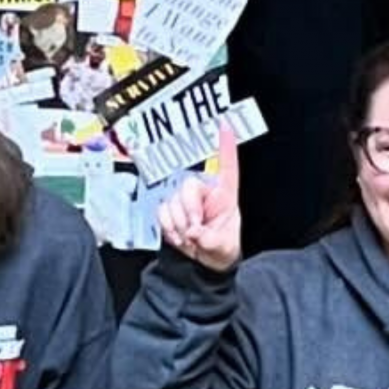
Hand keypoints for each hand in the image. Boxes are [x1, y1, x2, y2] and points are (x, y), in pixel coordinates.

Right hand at [157, 122, 242, 272]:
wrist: (203, 263)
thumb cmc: (220, 248)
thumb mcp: (223, 247)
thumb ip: (210, 240)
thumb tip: (194, 231)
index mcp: (224, 194)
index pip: (226, 166)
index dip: (225, 145)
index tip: (225, 126)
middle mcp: (204, 191)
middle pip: (188, 186)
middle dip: (188, 212)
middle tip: (194, 231)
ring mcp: (185, 199)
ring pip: (172, 201)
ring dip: (178, 224)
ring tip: (188, 238)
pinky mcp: (170, 207)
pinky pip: (162, 212)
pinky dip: (168, 227)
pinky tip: (178, 236)